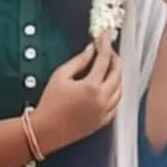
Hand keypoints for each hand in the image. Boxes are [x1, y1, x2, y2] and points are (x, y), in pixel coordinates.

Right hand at [33, 30, 120, 151]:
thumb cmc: (50, 102)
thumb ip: (78, 61)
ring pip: (120, 90)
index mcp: (92, 86)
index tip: (105, 35)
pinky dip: (116, 93)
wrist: (46, 130)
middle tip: (109, 51)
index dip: (105, 44)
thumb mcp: (60, 76)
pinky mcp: (103, 121)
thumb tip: (91, 50)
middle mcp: (102, 99)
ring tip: (109, 68)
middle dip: (115, 60)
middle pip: (117, 74)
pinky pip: (116, 104)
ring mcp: (105, 112)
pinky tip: (109, 87)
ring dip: (117, 76)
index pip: (104, 60)